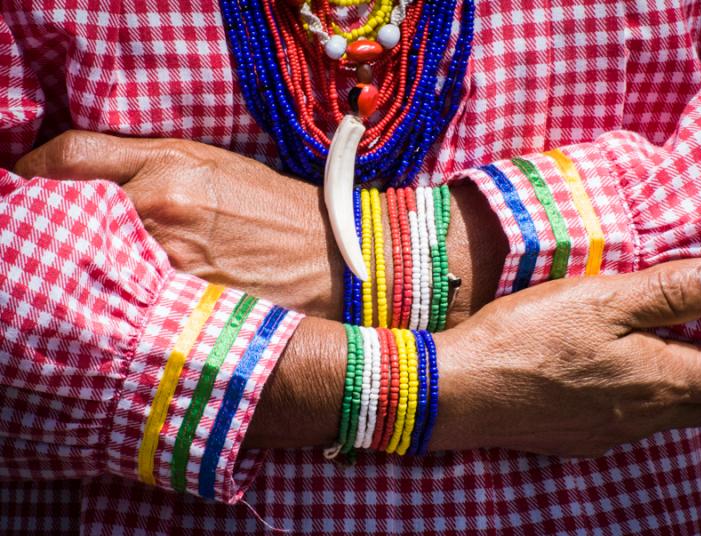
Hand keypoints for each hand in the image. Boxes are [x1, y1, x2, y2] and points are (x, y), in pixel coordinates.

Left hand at [14, 130, 505, 322]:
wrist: (333, 260)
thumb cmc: (274, 208)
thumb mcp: (211, 162)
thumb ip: (141, 160)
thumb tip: (77, 174)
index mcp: (167, 168)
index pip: (65, 156)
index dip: (31, 168)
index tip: (25, 181)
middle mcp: (159, 215)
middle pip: (64, 213)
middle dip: (49, 221)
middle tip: (54, 230)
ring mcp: (166, 269)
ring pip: (84, 263)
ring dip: (76, 265)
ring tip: (93, 269)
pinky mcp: (180, 312)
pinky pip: (118, 305)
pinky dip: (109, 300)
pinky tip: (122, 301)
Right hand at [431, 259, 700, 456]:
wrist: (461, 393)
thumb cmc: (526, 340)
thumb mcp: (599, 300)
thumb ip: (666, 293)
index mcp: (658, 378)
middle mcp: (644, 414)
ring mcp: (611, 432)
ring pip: (677, 416)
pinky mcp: (581, 438)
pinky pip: (639, 425)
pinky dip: (659, 405)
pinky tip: (638, 389)